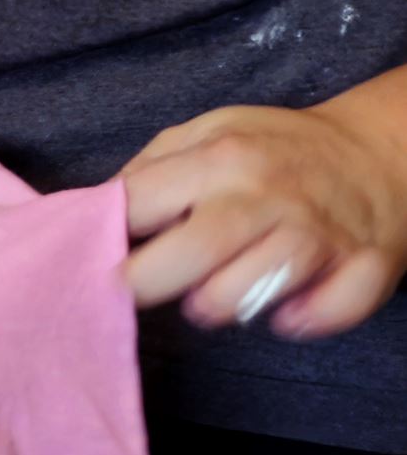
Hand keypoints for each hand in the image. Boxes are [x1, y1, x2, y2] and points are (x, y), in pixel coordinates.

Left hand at [122, 105, 406, 338]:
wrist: (378, 150)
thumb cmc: (275, 149)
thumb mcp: (208, 133)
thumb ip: (152, 169)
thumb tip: (96, 212)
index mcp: (220, 158)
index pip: (140, 202)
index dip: (101, 238)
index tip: (78, 263)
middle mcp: (266, 195)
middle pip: (194, 251)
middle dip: (148, 284)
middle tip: (132, 294)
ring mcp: (318, 233)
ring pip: (253, 291)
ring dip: (220, 306)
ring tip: (208, 299)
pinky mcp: (366, 265)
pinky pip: (327, 312)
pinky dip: (303, 321)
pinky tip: (285, 314)